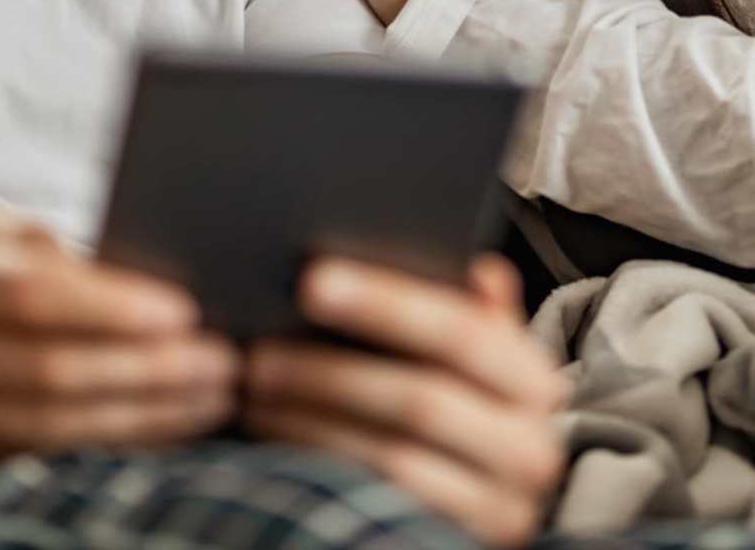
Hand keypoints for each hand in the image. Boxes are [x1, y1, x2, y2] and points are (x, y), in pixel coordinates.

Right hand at [0, 213, 238, 470]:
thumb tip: (130, 266)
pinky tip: (172, 423)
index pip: (27, 295)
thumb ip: (40, 243)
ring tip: (213, 393)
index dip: (107, 306)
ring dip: (145, 414)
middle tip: (221, 358)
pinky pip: (51, 454)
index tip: (182, 308)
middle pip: (48, 370)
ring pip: (54, 425)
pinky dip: (120, 439)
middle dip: (146, 369)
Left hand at [244, 256, 566, 547]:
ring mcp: (499, 509)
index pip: (461, 330)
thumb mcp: (472, 354)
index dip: (385, 302)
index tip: (310, 280)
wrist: (471, 505)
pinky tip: (274, 442)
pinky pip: (377, 507)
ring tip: (256, 391)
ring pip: (391, 458)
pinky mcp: (451, 546)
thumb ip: (470, 311)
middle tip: (260, 352)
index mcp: (533, 381)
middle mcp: (530, 449)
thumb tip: (477, 267)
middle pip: (421, 399)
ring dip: (310, 421)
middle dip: (329, 371)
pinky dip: (319, 467)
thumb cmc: (458, 404)